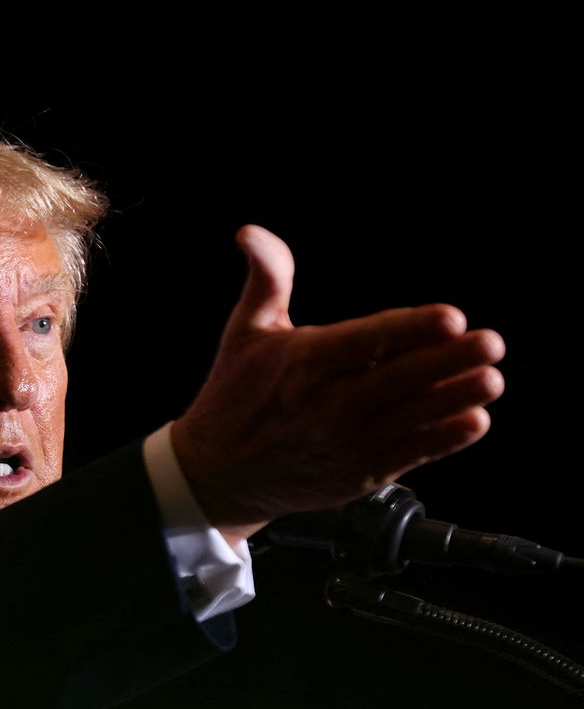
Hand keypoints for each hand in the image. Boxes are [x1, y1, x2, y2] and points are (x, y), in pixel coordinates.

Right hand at [171, 225, 504, 544]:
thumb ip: (267, 278)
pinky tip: (472, 420)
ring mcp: (346, 443)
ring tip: (489, 380)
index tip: (450, 318)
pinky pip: (411, 453)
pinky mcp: (360, 473)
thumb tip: (251, 233)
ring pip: (412, 418)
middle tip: (490, 342)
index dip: (410, 330)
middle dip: (448, 361)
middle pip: (397, 380)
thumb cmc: (234, 397)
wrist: (218, 475)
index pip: (365, 342)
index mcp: (301, 365)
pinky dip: (444, 437)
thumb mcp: (244, 332)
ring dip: (456, 398)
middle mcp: (326, 406)